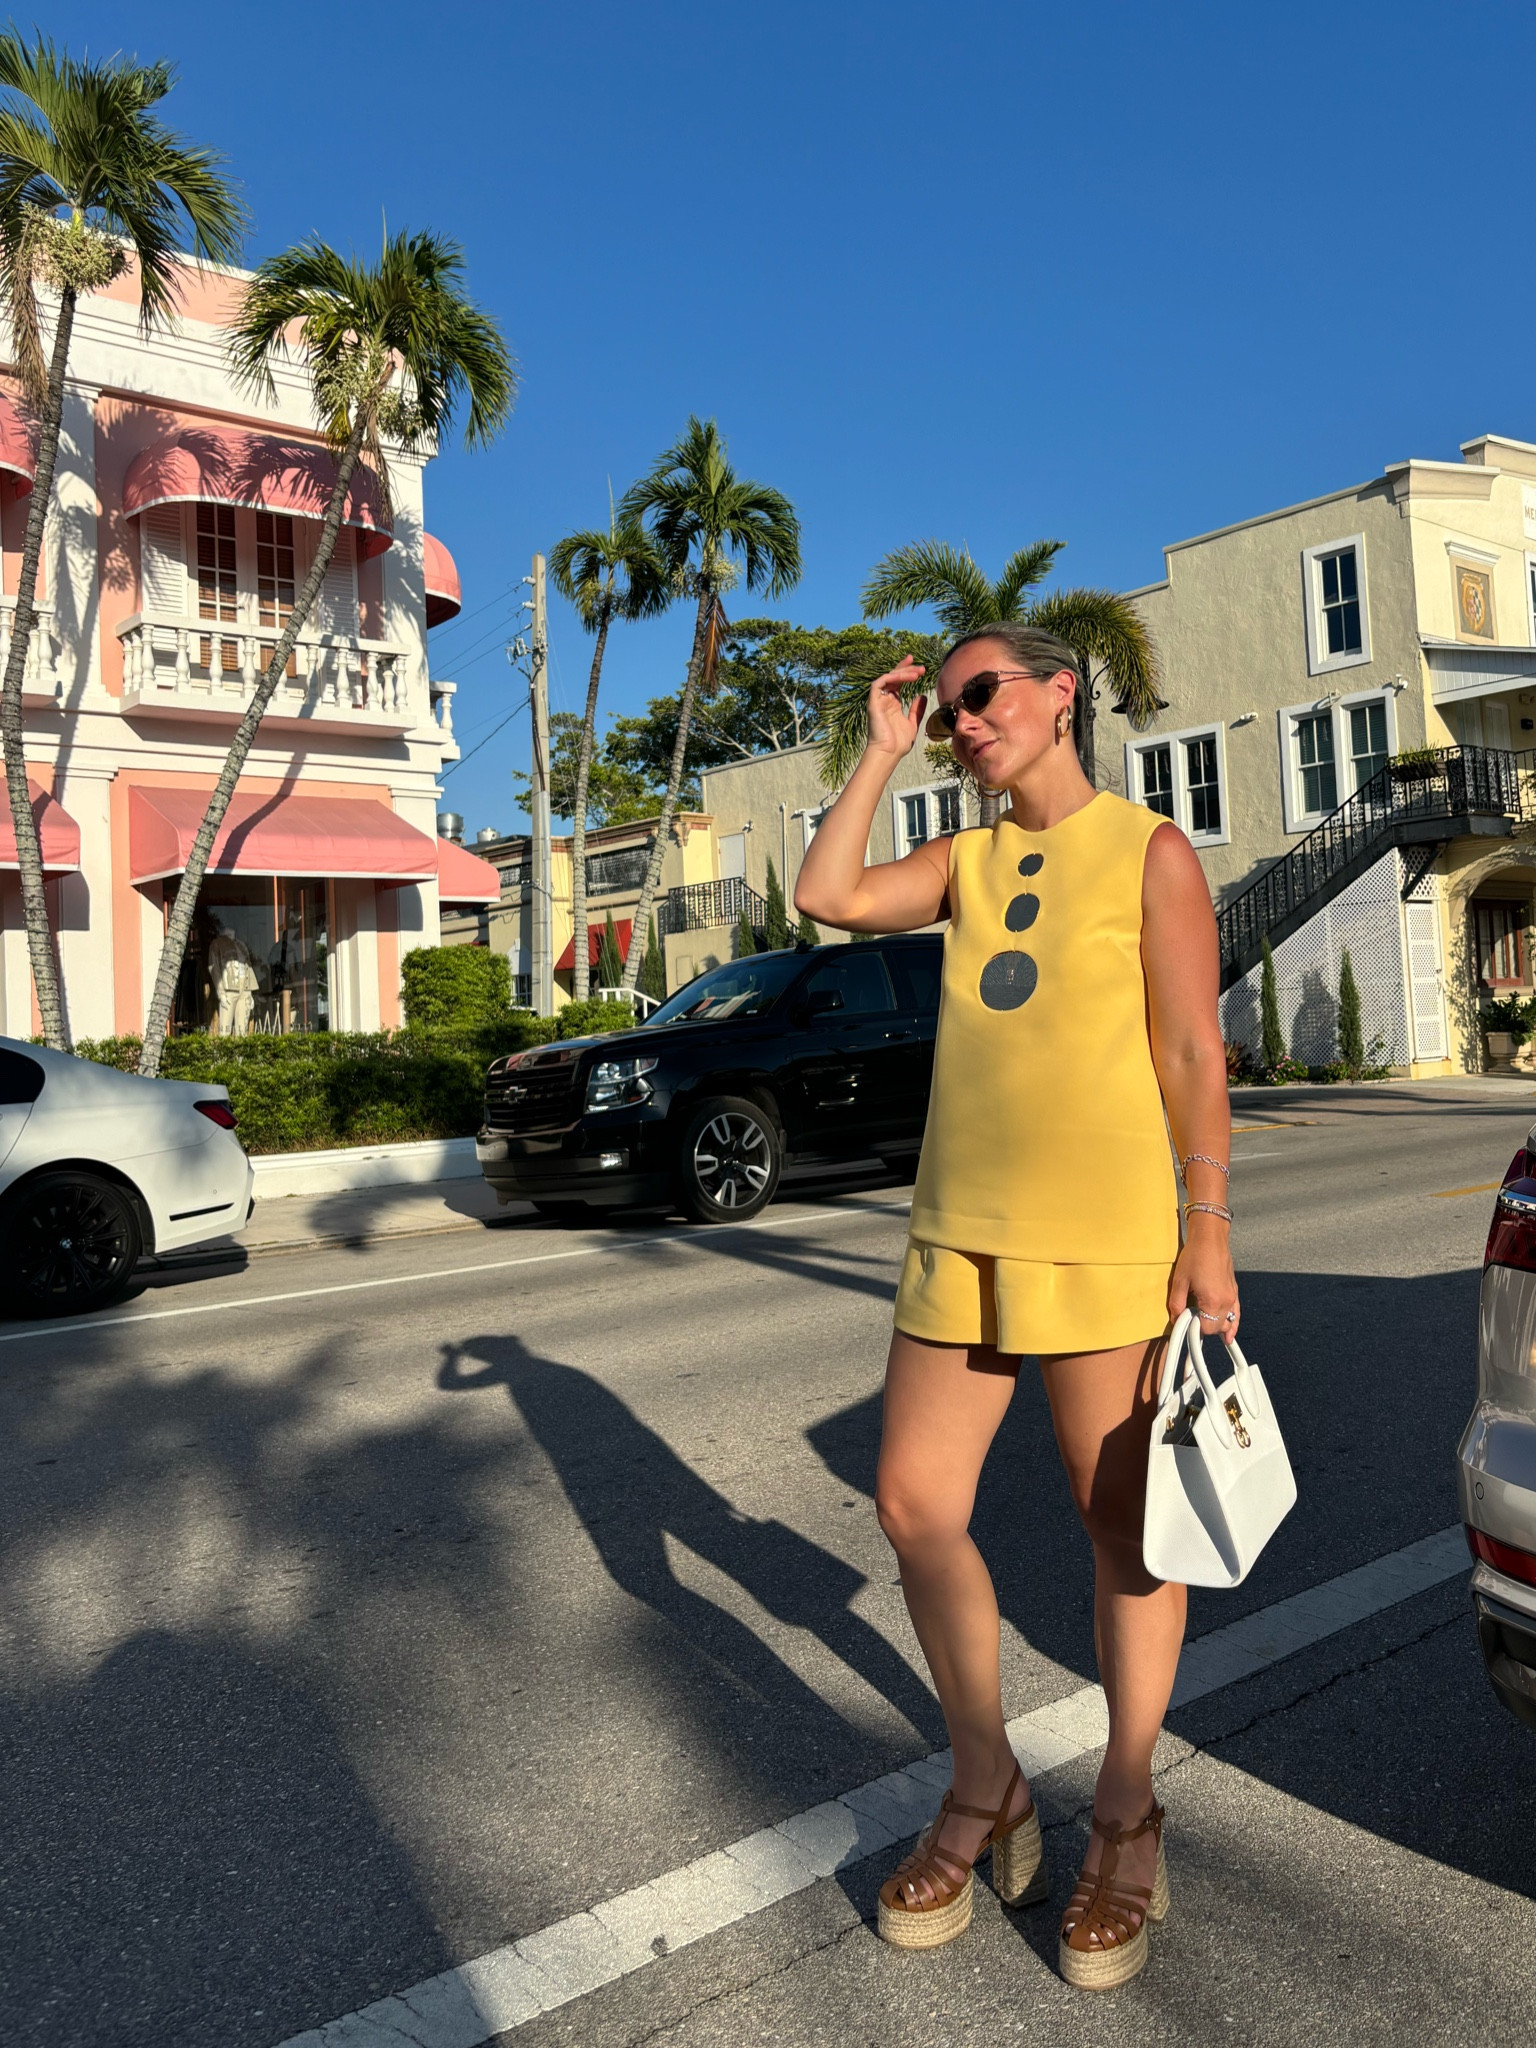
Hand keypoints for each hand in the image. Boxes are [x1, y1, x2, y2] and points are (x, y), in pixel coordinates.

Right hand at [865, 656, 926, 759]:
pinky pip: (879, 683)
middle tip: (922, 668)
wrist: (888, 753)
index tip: (920, 668)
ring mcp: (878, 701)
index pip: (898, 683)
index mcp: (893, 704)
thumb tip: (922, 695)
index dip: (907, 672)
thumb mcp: (912, 724)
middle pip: (893, 677)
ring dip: (902, 672)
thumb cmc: (898, 744)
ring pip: (887, 678)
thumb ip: (917, 710)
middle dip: (907, 669)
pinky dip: (892, 677)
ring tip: (917, 673)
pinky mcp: (873, 703)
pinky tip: (906, 677)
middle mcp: (884, 700)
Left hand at [1167, 1216, 1238, 1343]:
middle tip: (1191, 1318)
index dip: (1193, 1329)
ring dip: (1217, 1327)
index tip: (1185, 1324)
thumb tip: (1176, 1320)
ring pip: (1229, 1323)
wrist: (1210, 1238)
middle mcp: (1226, 1301)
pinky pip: (1236, 1314)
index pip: (1206, 1329)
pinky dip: (1232, 1324)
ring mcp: (1232, 1297)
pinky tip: (1229, 1333)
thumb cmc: (1195, 1256)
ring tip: (1205, 1326)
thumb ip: (1177, 1305)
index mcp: (1213, 1301)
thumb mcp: (1179, 1281)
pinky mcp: (1234, 1291)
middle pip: (1217, 1329)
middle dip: (1204, 1327)